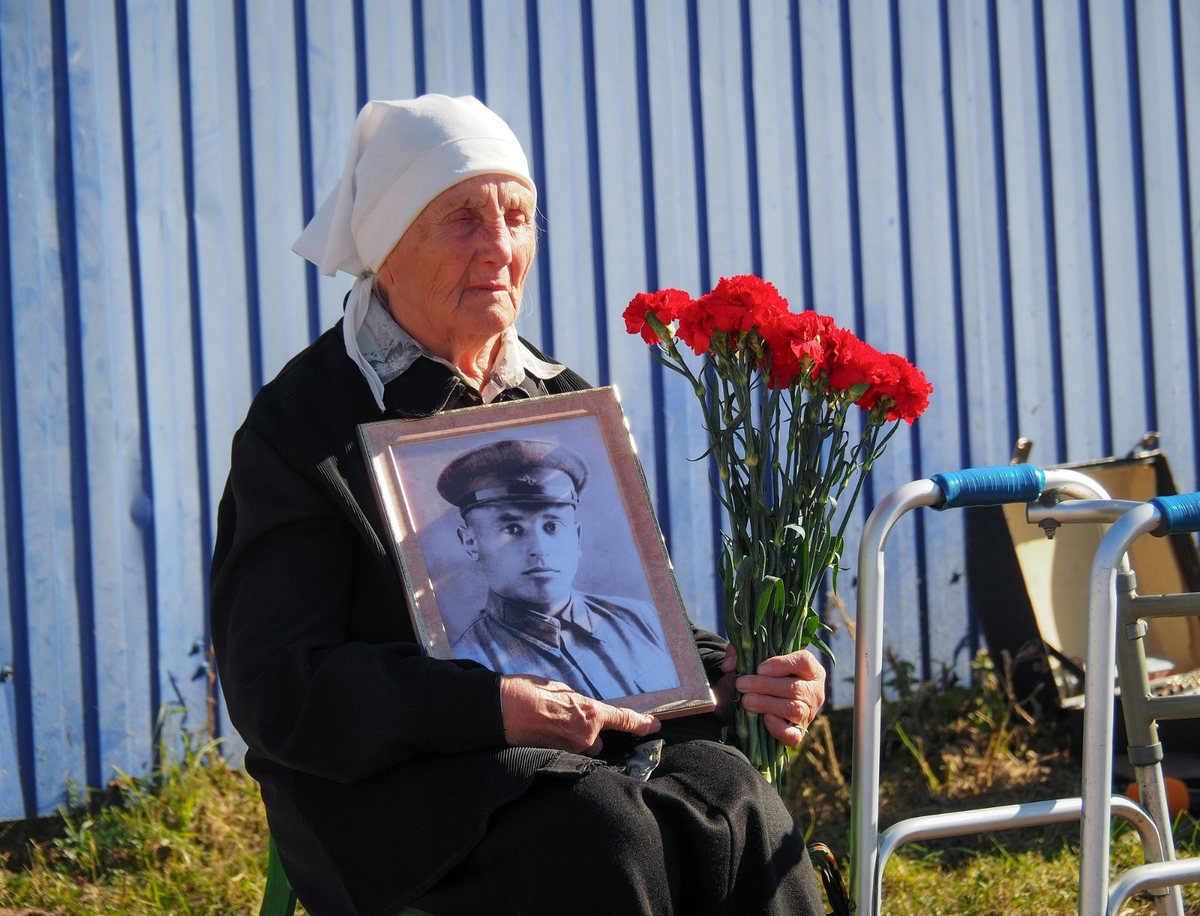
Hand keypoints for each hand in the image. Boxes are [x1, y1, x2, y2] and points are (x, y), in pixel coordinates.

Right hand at [499, 674, 660, 754]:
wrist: (501, 710)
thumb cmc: (528, 693)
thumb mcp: (561, 689)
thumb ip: (579, 703)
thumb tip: (583, 710)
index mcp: (589, 713)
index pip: (624, 720)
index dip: (642, 723)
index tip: (655, 726)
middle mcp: (585, 736)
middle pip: (598, 740)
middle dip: (588, 731)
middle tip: (564, 718)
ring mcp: (570, 751)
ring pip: (582, 748)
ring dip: (573, 740)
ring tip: (551, 726)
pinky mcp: (555, 759)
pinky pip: (567, 754)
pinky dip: (560, 746)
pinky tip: (544, 735)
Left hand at [718, 645, 825, 745]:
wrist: (767, 696)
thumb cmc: (764, 672)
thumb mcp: (755, 657)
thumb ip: (740, 654)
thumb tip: (728, 666)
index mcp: (809, 668)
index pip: (803, 661)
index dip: (782, 664)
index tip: (759, 668)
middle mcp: (814, 690)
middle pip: (796, 688)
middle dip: (766, 686)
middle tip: (742, 684)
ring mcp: (809, 712)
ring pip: (794, 710)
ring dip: (768, 705)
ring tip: (746, 701)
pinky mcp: (800, 731)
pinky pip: (794, 735)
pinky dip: (779, 728)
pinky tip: (764, 719)